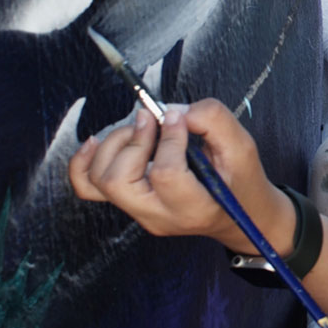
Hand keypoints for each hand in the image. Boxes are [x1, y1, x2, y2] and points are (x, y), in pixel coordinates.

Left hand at [68, 98, 288, 254]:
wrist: (239, 216)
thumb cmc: (240, 182)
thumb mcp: (242, 148)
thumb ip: (213, 120)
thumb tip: (171, 110)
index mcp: (194, 208)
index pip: (164, 175)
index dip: (167, 138)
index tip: (176, 117)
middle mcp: (160, 216)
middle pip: (118, 181)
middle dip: (131, 142)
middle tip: (151, 121)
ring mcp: (140, 213)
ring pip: (99, 181)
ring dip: (113, 144)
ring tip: (139, 128)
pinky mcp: (129, 203)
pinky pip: (88, 187)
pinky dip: (84, 161)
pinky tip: (96, 142)